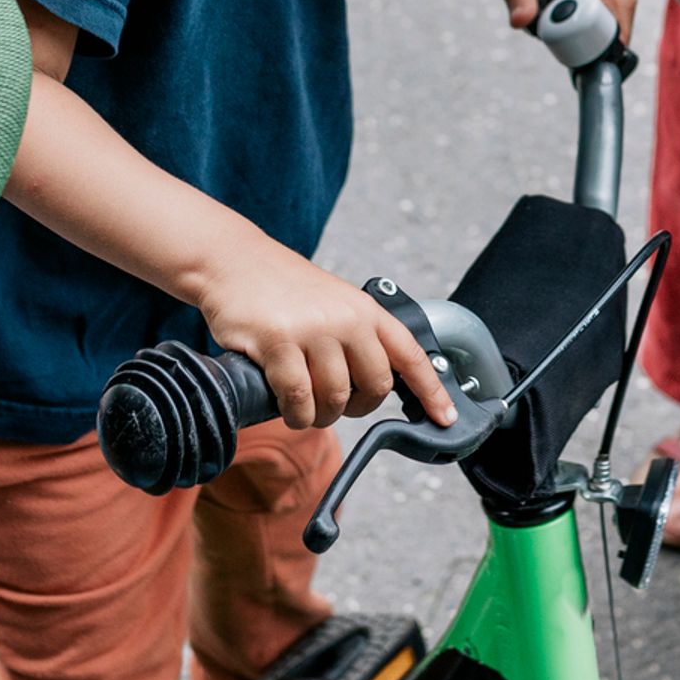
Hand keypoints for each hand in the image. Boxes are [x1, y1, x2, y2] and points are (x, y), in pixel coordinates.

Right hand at [195, 233, 455, 431]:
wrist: (234, 260)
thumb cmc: (282, 289)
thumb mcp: (333, 302)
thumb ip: (356, 336)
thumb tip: (373, 385)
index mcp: (365, 309)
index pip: (410, 354)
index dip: (431, 391)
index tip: (445, 419)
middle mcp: (346, 319)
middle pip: (374, 388)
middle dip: (356, 408)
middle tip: (335, 406)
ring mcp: (313, 330)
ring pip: (334, 399)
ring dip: (319, 415)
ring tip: (303, 407)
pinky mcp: (279, 343)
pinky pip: (298, 399)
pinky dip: (295, 413)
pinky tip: (287, 406)